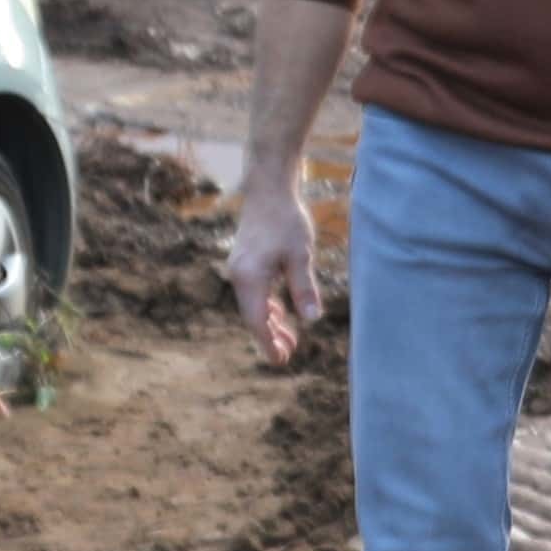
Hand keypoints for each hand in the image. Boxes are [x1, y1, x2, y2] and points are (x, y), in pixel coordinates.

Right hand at [226, 178, 322, 368]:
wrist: (268, 189)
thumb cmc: (286, 220)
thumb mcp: (299, 255)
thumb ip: (304, 288)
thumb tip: (312, 319)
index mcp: (249, 278)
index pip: (257, 321)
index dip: (268, 343)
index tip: (281, 361)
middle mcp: (239, 276)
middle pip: (253, 316)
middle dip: (270, 337)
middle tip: (288, 355)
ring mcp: (240, 269)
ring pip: (253, 305)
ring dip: (270, 322)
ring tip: (290, 339)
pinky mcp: (245, 262)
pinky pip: (254, 293)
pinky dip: (267, 306)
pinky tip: (280, 313)